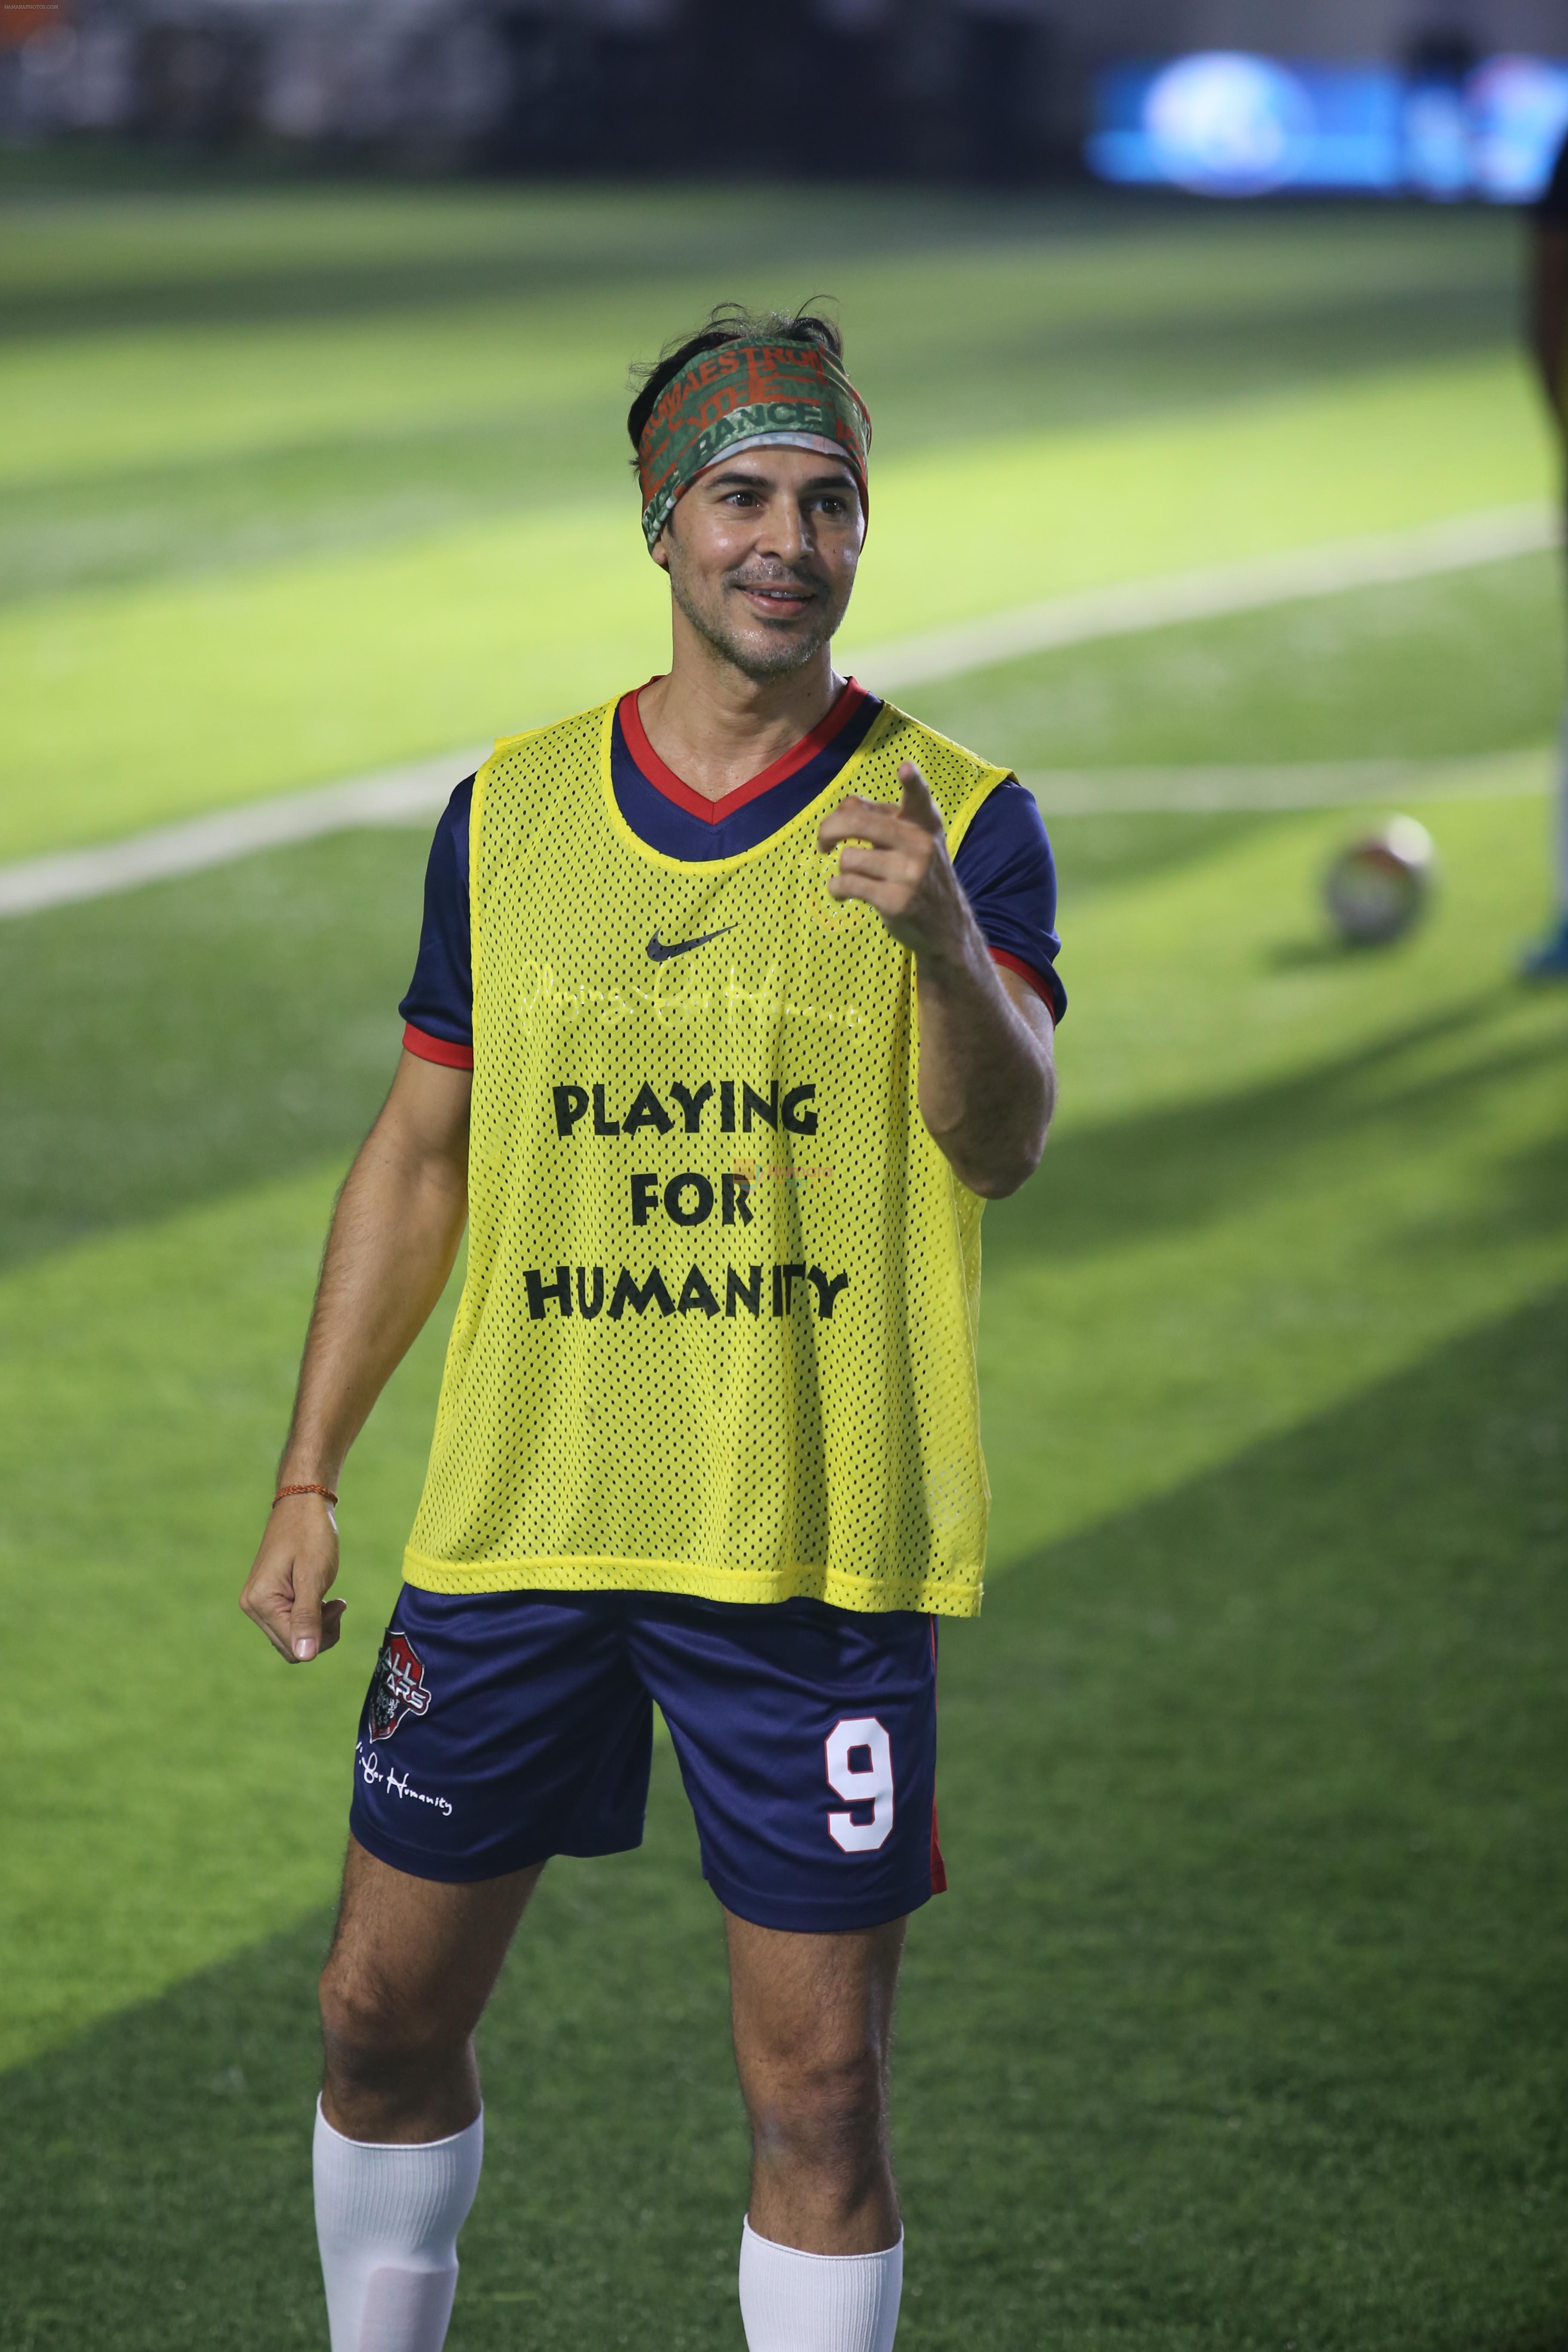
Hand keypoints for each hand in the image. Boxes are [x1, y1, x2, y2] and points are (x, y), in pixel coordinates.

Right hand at [240, 1494, 345, 1663]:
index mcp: (260, 1602)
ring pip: (292, 1638)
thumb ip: (308, 1617)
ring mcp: (259, 1603)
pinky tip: (323, 1599)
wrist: (303, 1504)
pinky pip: (290, 1624)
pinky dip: (311, 1617)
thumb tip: (305, 1656)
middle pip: (291, 1646)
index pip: (293, 1645)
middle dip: (320, 1632)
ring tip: (332, 1599)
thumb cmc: (311, 1534)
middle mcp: (253, 1606)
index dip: (321, 1637)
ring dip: (317, 1625)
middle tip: (337, 1603)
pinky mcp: (269, 1598)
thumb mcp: (314, 1576)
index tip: (339, 1606)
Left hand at [816, 762, 973, 964]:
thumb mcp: (910, 842)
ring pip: (848, 858)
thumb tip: (845, 806)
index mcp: (924, 824)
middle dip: (829, 830)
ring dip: (841, 868)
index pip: (919, 798)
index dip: (912, 781)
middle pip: (858, 824)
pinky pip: (846, 884)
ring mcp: (909, 874)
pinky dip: (836, 889)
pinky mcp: (895, 901)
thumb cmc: (916, 874)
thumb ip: (880, 818)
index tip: (905, 767)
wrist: (944, 925)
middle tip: (823, 841)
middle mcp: (921, 845)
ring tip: (851, 877)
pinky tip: (844, 894)